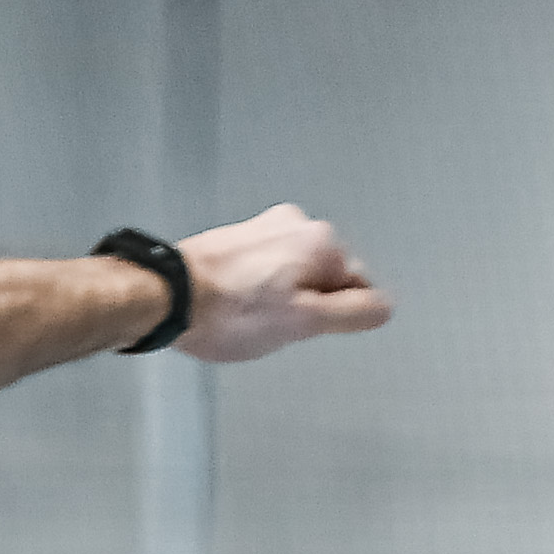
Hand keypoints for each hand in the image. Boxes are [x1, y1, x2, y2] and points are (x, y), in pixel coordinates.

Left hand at [175, 203, 390, 363]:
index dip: (334, 317)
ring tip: (249, 317)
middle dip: (306, 305)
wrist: (169, 296)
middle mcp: (297, 224)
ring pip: (292, 274)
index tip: (306, 329)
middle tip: (274, 326)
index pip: (356, 286)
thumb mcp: (302, 323)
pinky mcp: (237, 238)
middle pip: (323, 278)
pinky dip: (256, 289)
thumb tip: (384, 308)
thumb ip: (351, 314)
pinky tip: (235, 306)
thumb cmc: (228, 311)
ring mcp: (265, 227)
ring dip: (279, 298)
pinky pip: (263, 269)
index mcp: (322, 241)